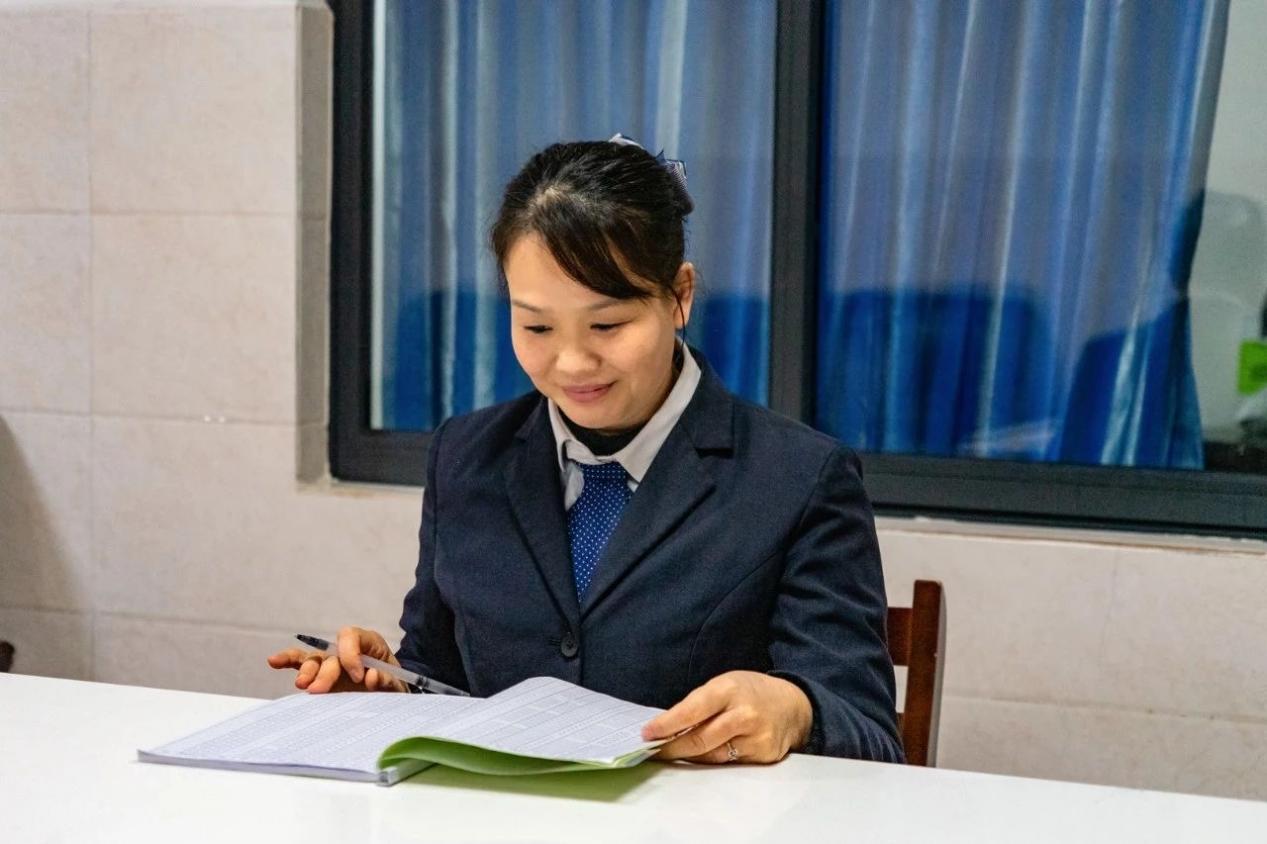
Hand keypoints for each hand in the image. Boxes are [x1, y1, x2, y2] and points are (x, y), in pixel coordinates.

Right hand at [266, 626, 406, 693]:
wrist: (389, 697)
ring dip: (306, 672)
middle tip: (319, 690)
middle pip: (330, 654)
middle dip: (324, 672)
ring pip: (314, 660)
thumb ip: (387, 680)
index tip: (358, 676)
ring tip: (302, 685)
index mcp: (368, 643)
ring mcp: (331, 661)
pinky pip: (301, 663)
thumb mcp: (398, 685)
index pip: (352, 636)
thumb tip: (371, 676)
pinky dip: (287, 661)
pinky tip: (273, 661)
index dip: (351, 654)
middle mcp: (347, 649)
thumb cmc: (394, 687)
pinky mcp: (320, 674)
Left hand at [641, 671, 811, 763]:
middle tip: (653, 751)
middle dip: (672, 748)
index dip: (667, 724)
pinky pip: (728, 764)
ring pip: (712, 756)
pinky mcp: (763, 756)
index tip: (647, 734)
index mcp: (730, 689)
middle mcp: (744, 714)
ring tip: (673, 753)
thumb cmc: (751, 692)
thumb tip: (667, 727)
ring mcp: (756, 738)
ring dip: (689, 756)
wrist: (793, 706)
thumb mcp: (725, 685)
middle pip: (699, 739)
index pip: (692, 710)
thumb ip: (700, 704)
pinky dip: (712, 761)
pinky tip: (702, 757)